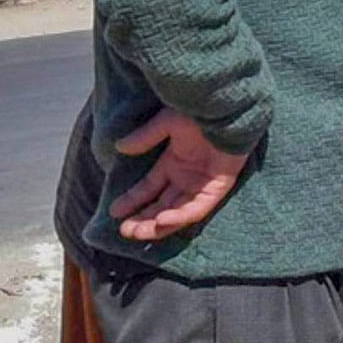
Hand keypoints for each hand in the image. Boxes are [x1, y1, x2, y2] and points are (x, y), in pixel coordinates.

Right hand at [111, 109, 247, 242]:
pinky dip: (180, 216)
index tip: (114, 212)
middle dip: (143, 219)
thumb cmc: (200, 113)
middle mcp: (186, 178)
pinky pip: (197, 209)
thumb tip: (120, 147)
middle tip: (125, 231)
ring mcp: (201, 185)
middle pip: (161, 206)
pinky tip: (162, 220)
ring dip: (157, 225)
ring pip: (177, 213)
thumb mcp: (166, 123)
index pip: (149, 188)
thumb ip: (145, 137)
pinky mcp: (217, 189)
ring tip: (138, 233)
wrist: (228, 110)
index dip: (132, 200)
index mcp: (173, 163)